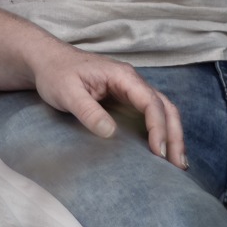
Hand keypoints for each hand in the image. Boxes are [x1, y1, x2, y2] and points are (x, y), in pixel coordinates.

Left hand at [29, 43, 187, 168]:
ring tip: (178, 163)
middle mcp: (133, 82)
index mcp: (123, 76)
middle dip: (175, 135)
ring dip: (173, 134)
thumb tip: (110, 133)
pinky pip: (151, 115)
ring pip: (163, 110)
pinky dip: (162, 131)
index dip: (158, 127)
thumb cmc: (57, 74)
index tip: (158, 152)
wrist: (49, 61)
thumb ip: (88, 111)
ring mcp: (131, 91)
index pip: (151, 102)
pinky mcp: (126, 100)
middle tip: (178, 164)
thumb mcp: (67, 93)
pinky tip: (163, 150)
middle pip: (165, 107)